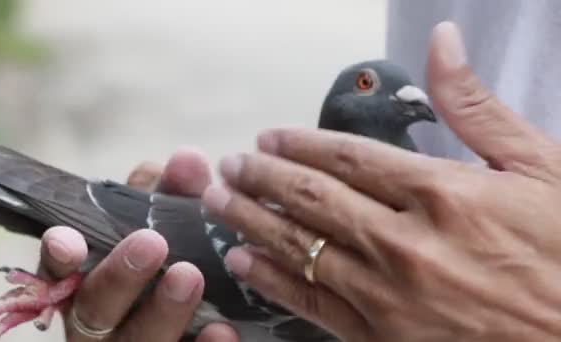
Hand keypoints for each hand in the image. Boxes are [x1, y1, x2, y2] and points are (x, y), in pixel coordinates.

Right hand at [38, 149, 237, 341]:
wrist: (197, 316)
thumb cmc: (171, 260)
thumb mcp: (167, 223)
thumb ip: (169, 194)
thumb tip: (188, 159)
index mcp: (88, 282)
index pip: (58, 272)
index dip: (58, 258)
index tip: (66, 238)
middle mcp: (101, 322)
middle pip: (97, 308)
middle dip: (119, 276)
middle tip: (150, 242)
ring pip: (138, 341)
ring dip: (162, 310)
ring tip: (190, 275)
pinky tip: (223, 331)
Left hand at [202, 22, 560, 340]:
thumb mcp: (540, 166)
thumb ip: (476, 105)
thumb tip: (441, 43)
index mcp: (442, 193)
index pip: (347, 156)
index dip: (299, 143)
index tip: (268, 138)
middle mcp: (406, 243)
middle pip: (311, 198)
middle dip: (261, 178)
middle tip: (230, 165)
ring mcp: (390, 296)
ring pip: (300, 248)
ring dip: (251, 221)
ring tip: (220, 201)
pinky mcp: (384, 339)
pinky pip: (313, 303)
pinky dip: (272, 281)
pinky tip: (243, 262)